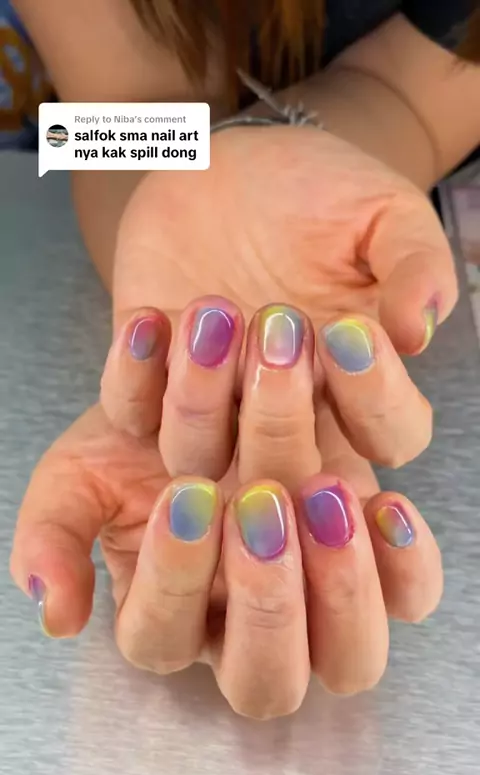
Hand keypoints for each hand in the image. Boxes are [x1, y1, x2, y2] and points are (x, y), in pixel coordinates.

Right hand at [11, 301, 441, 718]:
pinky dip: (406, 564)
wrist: (209, 378)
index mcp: (168, 614)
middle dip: (264, 597)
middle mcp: (245, 623)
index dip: (175, 578)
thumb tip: (55, 612)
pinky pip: (411, 597)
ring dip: (340, 585)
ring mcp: (315, 599)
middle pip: (266, 680)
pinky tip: (385, 505)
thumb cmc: (141, 434)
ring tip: (322, 493)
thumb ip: (53, 536)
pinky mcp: (373, 557)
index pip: (164, 639)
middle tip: (258, 504)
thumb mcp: (77, 473)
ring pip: (350, 659)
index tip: (185, 494)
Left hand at [113, 125, 457, 480]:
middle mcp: (287, 413)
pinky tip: (151, 317)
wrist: (231, 169)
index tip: (349, 329)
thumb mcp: (383, 212)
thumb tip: (417, 333)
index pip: (390, 435)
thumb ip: (414, 265)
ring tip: (212, 310)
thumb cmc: (319, 195)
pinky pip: (131, 415)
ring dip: (201, 397)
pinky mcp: (150, 380)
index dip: (375, 399)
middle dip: (279, 412)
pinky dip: (135, 376)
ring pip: (199, 456)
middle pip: (286, 473)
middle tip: (276, 321)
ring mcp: (214, 405)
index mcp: (358, 386)